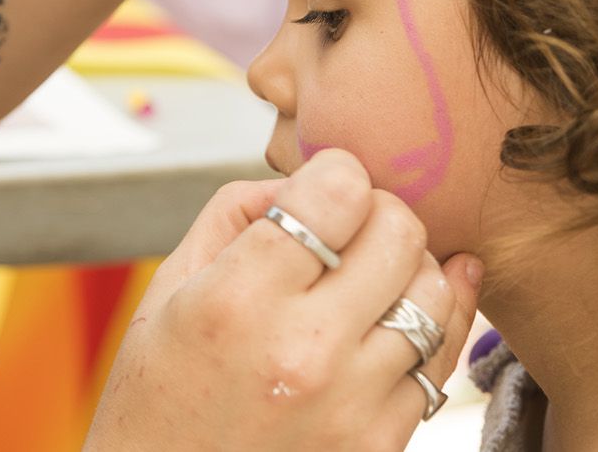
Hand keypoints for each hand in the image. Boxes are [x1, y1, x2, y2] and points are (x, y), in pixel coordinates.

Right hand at [86, 149, 482, 451]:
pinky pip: (439, 361)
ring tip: (369, 279)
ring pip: (435, 292)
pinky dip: (423, 329)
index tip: (320, 188)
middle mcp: (304, 351)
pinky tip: (393, 317)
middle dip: (377, 213)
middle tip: (348, 229)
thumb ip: (238, 212)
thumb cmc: (159, 390)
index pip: (340, 191)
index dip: (336, 172)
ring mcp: (352, 405)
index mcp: (238, 301)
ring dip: (407, 269)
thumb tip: (312, 181)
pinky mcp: (382, 445)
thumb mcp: (170, 286)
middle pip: (400, 232)